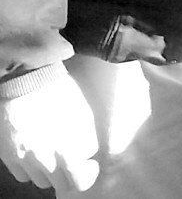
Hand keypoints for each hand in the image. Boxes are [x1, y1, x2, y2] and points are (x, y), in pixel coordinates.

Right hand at [0, 68, 99, 191]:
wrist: (26, 81)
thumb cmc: (60, 94)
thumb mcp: (84, 116)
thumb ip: (87, 141)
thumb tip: (86, 155)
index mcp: (67, 151)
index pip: (80, 181)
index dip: (87, 173)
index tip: (89, 164)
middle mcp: (44, 161)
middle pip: (61, 184)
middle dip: (70, 174)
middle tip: (73, 161)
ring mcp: (24, 160)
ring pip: (42, 182)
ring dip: (51, 173)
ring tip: (54, 155)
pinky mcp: (9, 156)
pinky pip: (23, 175)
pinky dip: (31, 170)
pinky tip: (36, 155)